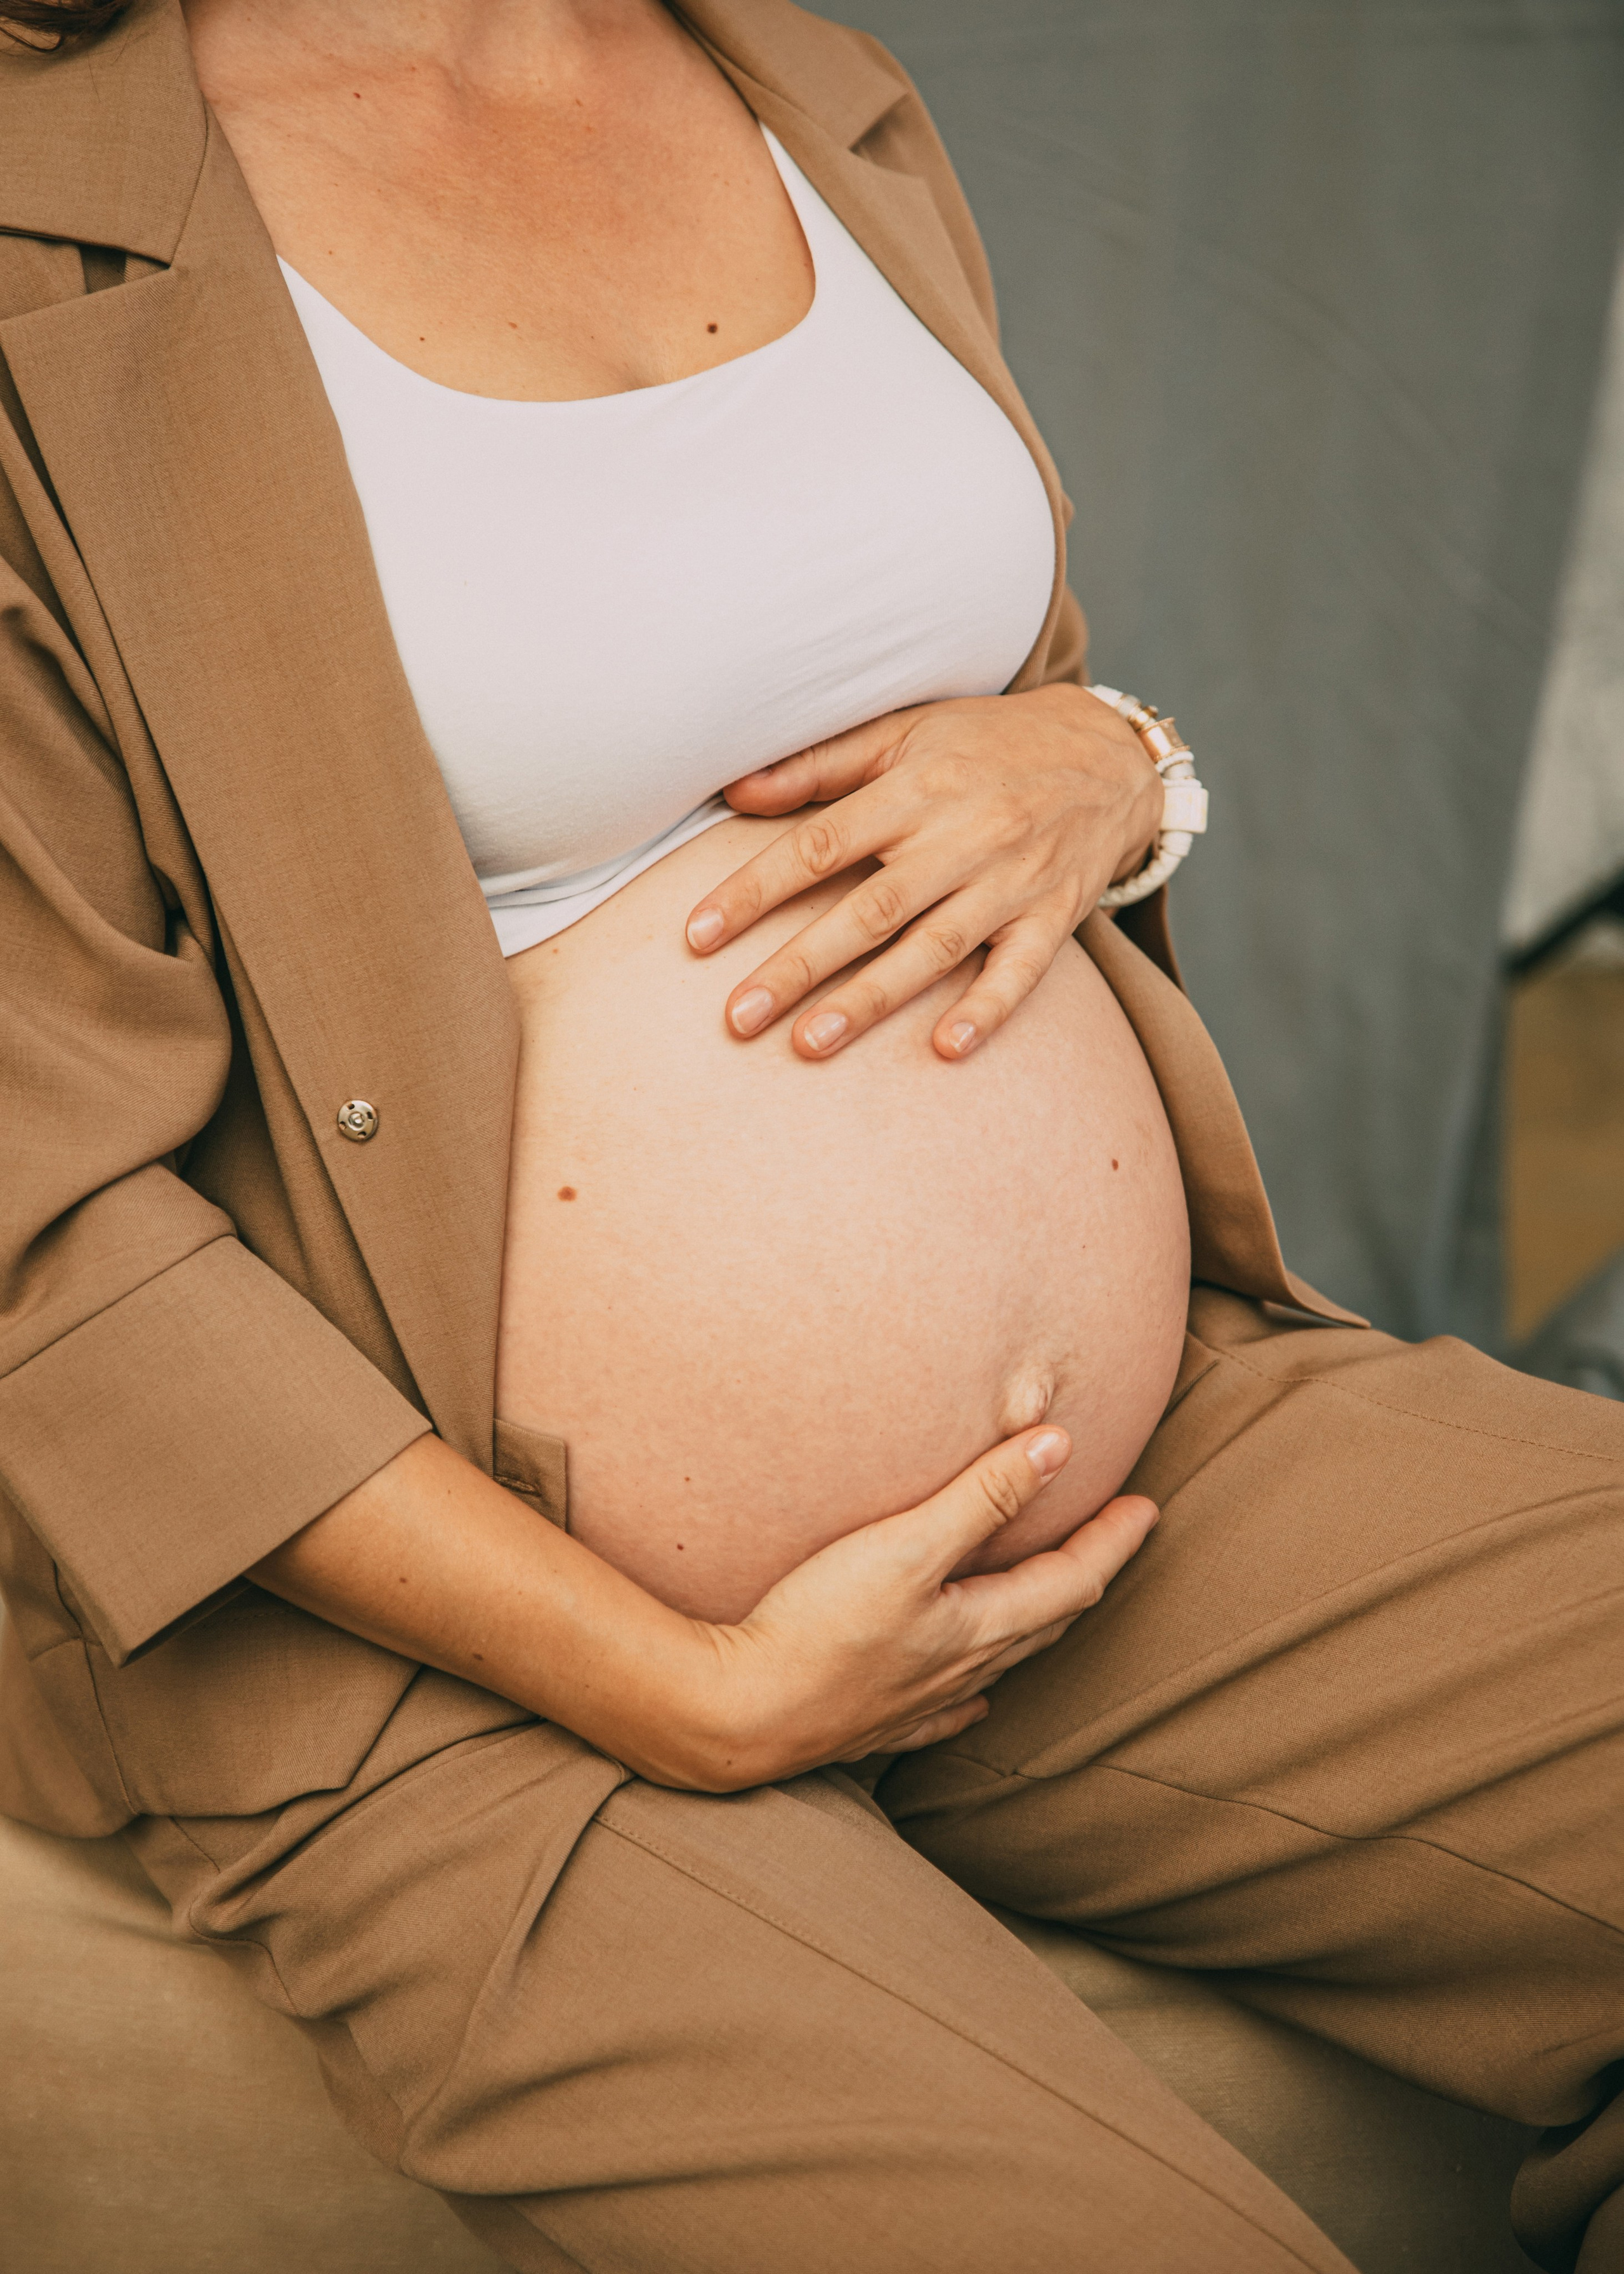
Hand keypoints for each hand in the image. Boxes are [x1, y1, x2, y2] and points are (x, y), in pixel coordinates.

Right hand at [677, 1426, 1157, 1790]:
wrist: (737, 1713)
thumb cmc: (818, 1625)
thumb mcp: (905, 1547)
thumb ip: (983, 1496)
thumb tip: (1059, 1447)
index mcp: (978, 1626)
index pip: (1071, 1580)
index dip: (1112, 1541)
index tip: (1146, 1507)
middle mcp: (960, 1670)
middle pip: (1046, 1621)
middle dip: (1086, 1575)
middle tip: (1114, 1540)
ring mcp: (918, 1702)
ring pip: (1001, 1662)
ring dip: (1037, 1624)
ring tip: (1053, 1599)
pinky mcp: (875, 1722)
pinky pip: (945, 1712)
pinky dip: (971, 1695)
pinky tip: (972, 1697)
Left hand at [684, 684, 1160, 1062]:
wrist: (1110, 755)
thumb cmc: (988, 744)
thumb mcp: (906, 732)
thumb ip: (820, 764)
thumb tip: (734, 791)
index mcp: (915, 789)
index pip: (820, 844)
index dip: (755, 890)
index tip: (697, 935)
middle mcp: (961, 837)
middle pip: (869, 911)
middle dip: (800, 966)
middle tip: (738, 1017)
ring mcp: (1011, 881)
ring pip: (932, 949)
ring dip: (870, 1001)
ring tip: (808, 1045)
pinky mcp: (1054, 917)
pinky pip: (1020, 972)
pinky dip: (985, 1010)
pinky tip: (944, 1049)